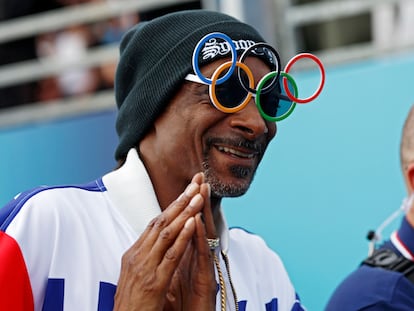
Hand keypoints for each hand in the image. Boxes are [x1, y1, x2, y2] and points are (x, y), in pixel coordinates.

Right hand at [113, 173, 209, 310]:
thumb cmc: (131, 304)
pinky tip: (193, 223)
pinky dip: (182, 236)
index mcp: (133, 254)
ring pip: (167, 233)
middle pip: (161, 221)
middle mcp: (138, 256)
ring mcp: (146, 267)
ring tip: (198, 196)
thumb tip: (154, 243)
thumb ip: (145, 258)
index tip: (185, 192)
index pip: (155, 224)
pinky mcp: (155, 281)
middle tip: (194, 184)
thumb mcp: (134, 276)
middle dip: (179, 201)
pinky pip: (171, 254)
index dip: (172, 206)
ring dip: (184, 213)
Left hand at [165, 180, 216, 310]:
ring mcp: (203, 270)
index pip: (188, 226)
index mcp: (188, 258)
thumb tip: (165, 244)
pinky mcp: (207, 282)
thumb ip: (172, 259)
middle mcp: (198, 260)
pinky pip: (202, 257)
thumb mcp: (172, 278)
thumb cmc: (180, 306)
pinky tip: (198, 222)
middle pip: (198, 224)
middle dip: (197, 200)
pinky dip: (199, 238)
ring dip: (202, 212)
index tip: (188, 185)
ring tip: (201, 190)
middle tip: (199, 177)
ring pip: (203, 236)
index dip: (187, 206)